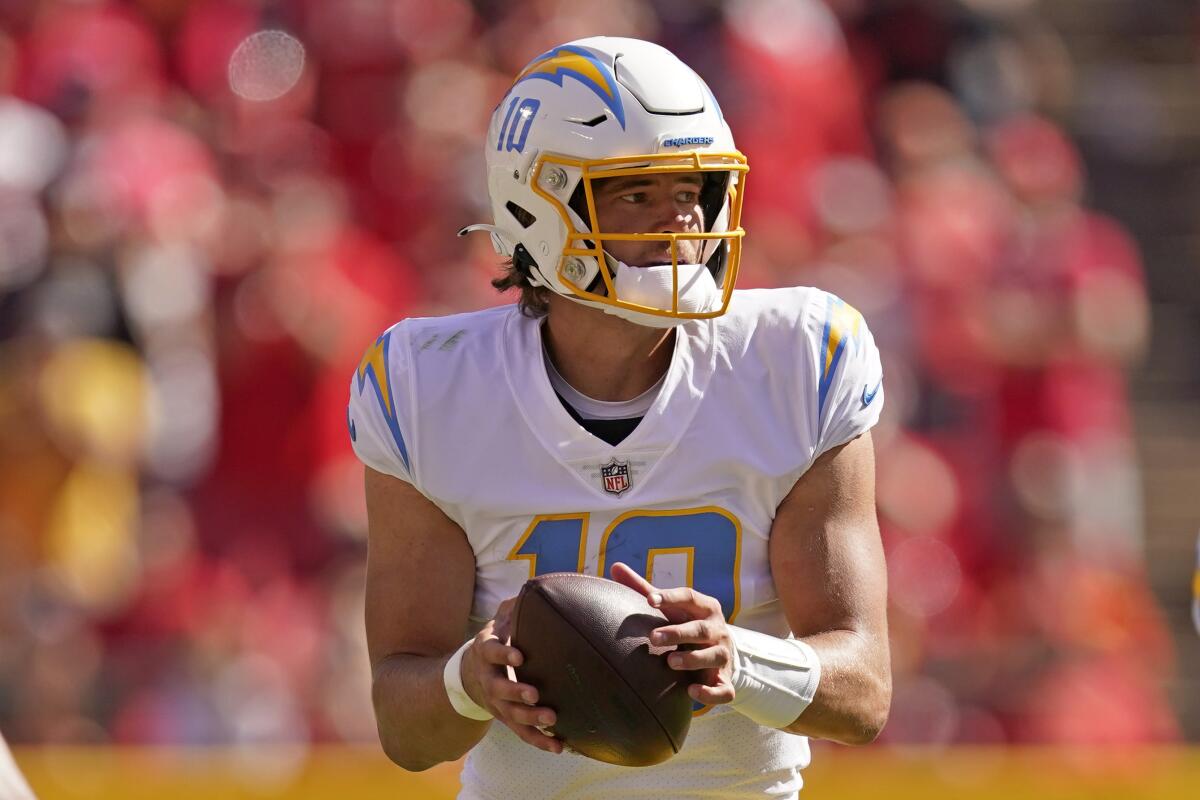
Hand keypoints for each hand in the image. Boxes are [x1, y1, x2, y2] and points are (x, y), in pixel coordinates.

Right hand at [459, 597, 561, 753]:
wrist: (471, 674)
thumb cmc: (495, 642)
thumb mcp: (497, 622)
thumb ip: (511, 607)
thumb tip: (533, 589)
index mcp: (485, 652)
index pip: (491, 652)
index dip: (503, 653)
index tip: (519, 654)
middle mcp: (489, 680)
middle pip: (500, 689)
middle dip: (517, 692)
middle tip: (535, 694)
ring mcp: (498, 702)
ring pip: (512, 715)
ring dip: (531, 719)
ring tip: (552, 719)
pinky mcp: (508, 718)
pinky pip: (523, 733)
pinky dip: (540, 741)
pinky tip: (559, 746)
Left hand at [610, 562, 736, 705]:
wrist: (719, 651)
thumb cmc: (686, 623)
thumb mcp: (671, 608)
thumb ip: (644, 589)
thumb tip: (615, 567)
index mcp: (704, 608)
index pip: (689, 597)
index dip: (671, 597)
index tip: (650, 600)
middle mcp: (717, 630)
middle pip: (700, 628)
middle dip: (678, 633)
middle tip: (653, 637)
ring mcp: (723, 655)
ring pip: (714, 656)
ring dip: (693, 660)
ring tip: (670, 662)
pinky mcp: (725, 681)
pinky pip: (724, 689)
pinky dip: (711, 693)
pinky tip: (691, 692)